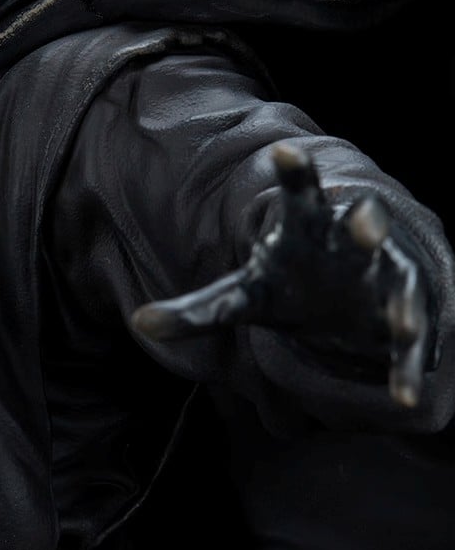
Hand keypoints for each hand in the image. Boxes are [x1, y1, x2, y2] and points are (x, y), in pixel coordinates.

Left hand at [131, 144, 431, 407]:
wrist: (344, 303)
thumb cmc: (290, 284)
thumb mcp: (241, 297)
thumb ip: (196, 311)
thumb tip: (139, 323)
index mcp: (309, 228)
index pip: (301, 194)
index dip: (294, 174)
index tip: (283, 152)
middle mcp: (354, 243)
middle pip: (366, 223)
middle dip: (368, 223)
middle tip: (366, 224)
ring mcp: (387, 278)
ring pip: (401, 283)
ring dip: (402, 303)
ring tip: (402, 325)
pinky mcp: (404, 320)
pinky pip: (411, 343)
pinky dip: (408, 369)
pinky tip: (403, 396)